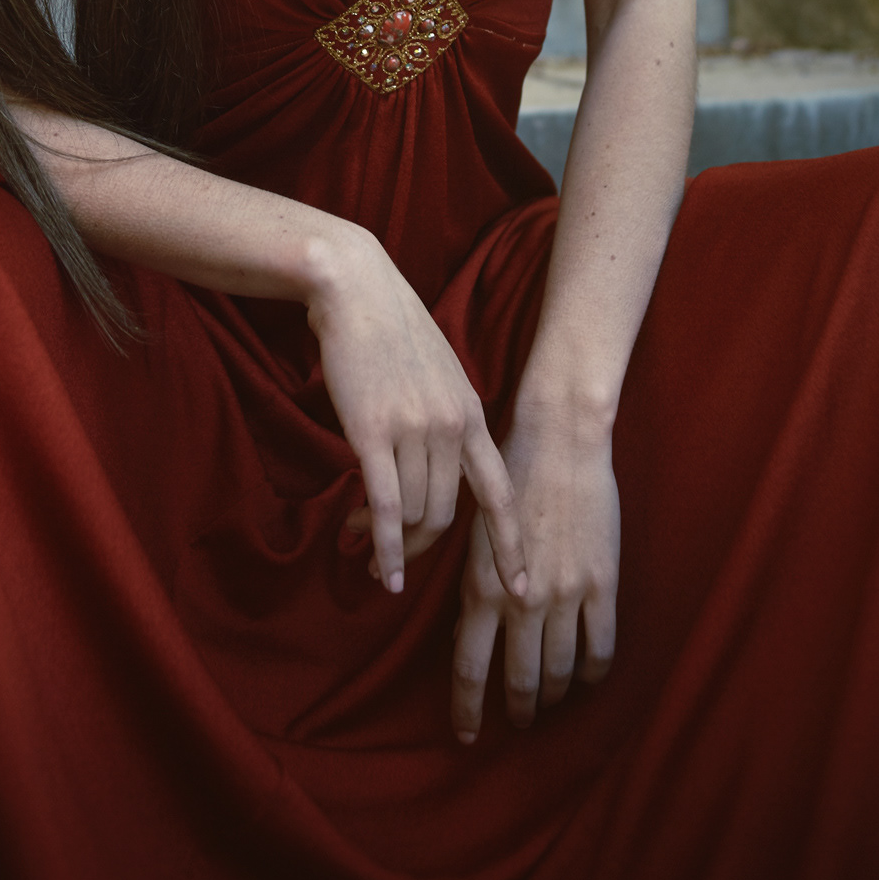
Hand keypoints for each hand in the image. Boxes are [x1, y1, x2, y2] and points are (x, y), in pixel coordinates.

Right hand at [307, 232, 526, 599]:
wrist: (356, 289)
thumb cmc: (392, 329)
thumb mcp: (439, 374)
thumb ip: (448, 420)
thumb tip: (442, 466)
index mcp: (472, 415)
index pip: (501, 494)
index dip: (511, 546)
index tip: (522, 590)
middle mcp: (451, 427)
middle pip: (446, 515)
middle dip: (419, 548)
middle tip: (390, 560)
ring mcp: (414, 429)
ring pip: (414, 513)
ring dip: (389, 542)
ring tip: (359, 541)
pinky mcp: (372, 431)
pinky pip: (385, 504)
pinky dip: (383, 544)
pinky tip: (376, 567)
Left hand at [450, 413, 618, 741]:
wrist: (558, 441)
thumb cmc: (505, 474)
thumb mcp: (469, 528)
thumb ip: (459, 575)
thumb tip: (418, 597)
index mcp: (481, 586)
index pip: (469, 667)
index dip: (467, 708)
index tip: (464, 735)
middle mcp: (523, 600)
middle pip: (518, 679)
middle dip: (515, 709)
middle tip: (514, 724)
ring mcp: (566, 595)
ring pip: (558, 670)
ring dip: (551, 695)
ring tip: (546, 703)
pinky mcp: (602, 584)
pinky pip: (600, 648)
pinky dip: (592, 674)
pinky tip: (585, 679)